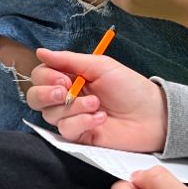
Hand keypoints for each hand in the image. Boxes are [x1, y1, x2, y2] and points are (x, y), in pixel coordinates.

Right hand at [25, 48, 167, 150]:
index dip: (46, 77)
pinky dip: (82, 122)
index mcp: (70, 77)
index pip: (40, 76)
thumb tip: (40, 52)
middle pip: (36, 98)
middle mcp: (67, 97)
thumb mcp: (100, 66)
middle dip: (47, 94)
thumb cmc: (129, 87)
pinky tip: (100, 119)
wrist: (152, 115)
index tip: (64, 78)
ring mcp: (72, 118)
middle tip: (66, 91)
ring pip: (51, 115)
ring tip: (97, 104)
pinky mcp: (80, 136)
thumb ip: (68, 59)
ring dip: (74, 108)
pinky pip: (66, 130)